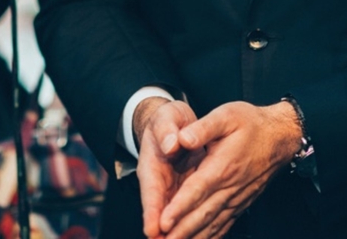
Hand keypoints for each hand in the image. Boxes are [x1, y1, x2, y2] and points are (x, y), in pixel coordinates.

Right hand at [135, 98, 202, 238]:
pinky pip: (188, 214)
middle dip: (164, 233)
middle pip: (161, 213)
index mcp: (152, 167)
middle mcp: (159, 184)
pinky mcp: (184, 195)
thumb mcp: (167, 118)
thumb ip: (167, 131)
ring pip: (175, 218)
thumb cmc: (168, 121)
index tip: (153, 229)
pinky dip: (196, 229)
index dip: (152, 212)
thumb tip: (171, 145)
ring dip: (182, 234)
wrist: (173, 124)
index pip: (151, 192)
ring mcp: (172, 192)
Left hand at [158, 101, 301, 238]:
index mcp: (222, 165)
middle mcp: (230, 186)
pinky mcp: (241, 203)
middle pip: (202, 214)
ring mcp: (236, 197)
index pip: (197, 190)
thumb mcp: (226, 115)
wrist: (279, 136)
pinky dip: (212, 236)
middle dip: (182, 231)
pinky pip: (225, 224)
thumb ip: (203, 127)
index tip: (163, 221)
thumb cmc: (251, 124)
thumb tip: (182, 138)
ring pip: (213, 223)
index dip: (179, 207)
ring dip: (194, 237)